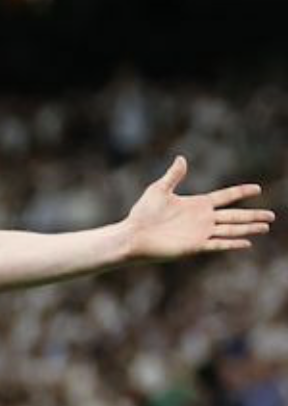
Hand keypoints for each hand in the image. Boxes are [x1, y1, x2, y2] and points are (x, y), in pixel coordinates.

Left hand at [123, 156, 273, 259]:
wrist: (132, 236)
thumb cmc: (142, 213)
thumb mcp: (159, 190)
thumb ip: (173, 176)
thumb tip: (181, 158)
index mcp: (197, 204)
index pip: (225, 197)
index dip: (241, 193)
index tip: (258, 188)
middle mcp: (202, 219)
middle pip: (234, 216)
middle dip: (253, 215)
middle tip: (272, 216)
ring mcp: (200, 233)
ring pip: (231, 230)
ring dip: (249, 228)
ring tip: (266, 227)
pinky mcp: (194, 246)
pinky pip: (218, 244)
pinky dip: (232, 243)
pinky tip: (247, 243)